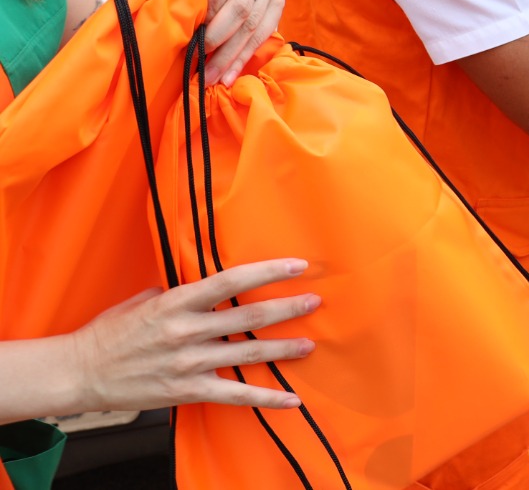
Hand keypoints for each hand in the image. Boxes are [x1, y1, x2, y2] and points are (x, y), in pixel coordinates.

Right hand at [69, 259, 317, 411]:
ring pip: (248, 353)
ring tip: (309, 345)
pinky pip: (236, 395)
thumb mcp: (143, 300)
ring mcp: (188, 363)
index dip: (269, 271)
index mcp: (176, 302)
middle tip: (314, 302)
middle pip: (249, 316)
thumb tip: (205, 287)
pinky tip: (291, 399)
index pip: (232, 280)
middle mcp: (186, 330)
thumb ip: (179, 293)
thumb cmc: (110, 333)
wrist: (78, 373)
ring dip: (284, 348)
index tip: (298, 265)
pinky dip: (267, 398)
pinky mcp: (187, 391)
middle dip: (287, 308)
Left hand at [199, 0, 282, 85]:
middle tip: (201, 63)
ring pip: (253, 24)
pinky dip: (245, 57)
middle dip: (220, 38)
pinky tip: (230, 75)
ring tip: (213, 77)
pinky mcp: (279, 2)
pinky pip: (265, 34)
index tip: (195, 30)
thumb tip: (181, 26)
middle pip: (241, 4)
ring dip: (231, 55)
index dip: (210, 5)